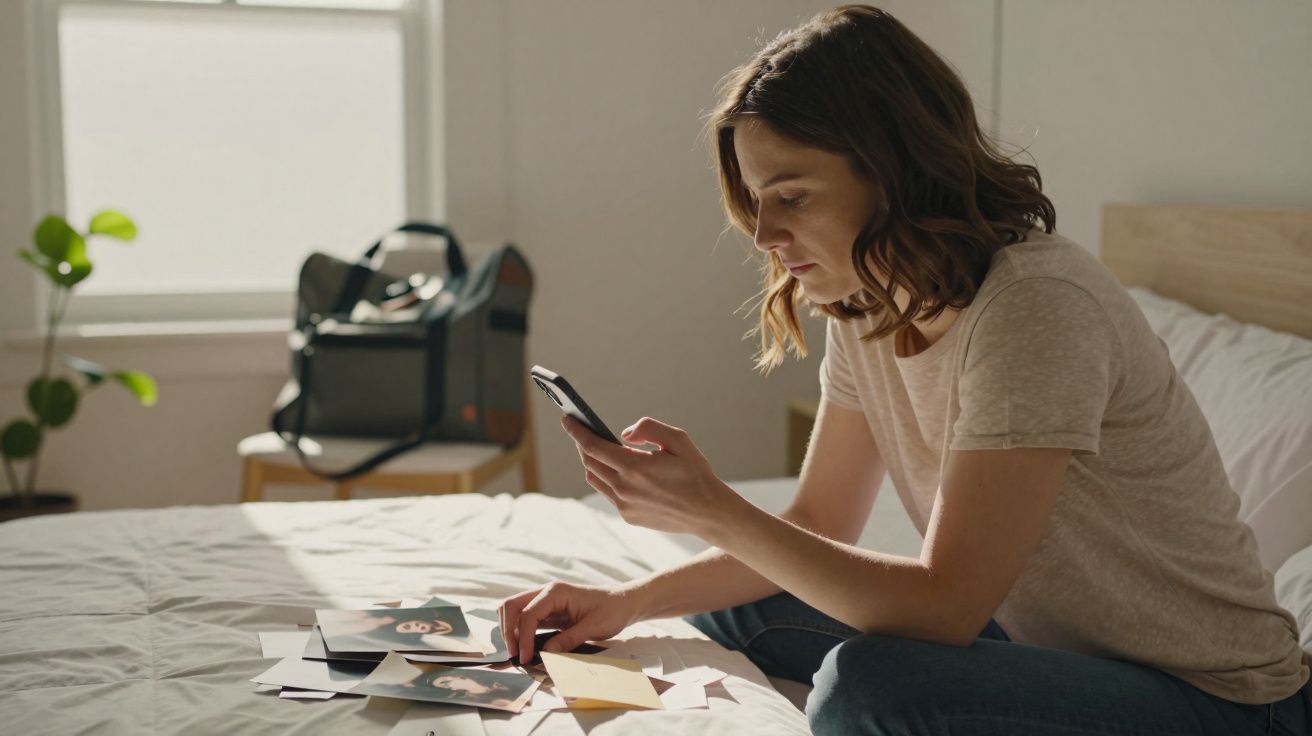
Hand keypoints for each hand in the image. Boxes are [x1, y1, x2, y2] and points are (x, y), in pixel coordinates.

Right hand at [498, 581, 640, 665]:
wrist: (623, 604)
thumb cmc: (611, 612)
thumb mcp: (593, 628)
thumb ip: (569, 640)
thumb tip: (545, 654)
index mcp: (556, 592)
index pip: (528, 614)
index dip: (522, 637)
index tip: (525, 658)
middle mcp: (546, 593)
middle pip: (511, 606)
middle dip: (508, 630)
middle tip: (516, 655)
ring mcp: (545, 601)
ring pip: (514, 611)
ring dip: (511, 630)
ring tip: (519, 652)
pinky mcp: (548, 611)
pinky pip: (525, 619)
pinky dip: (520, 632)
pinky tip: (526, 648)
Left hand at [562, 415, 739, 535]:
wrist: (707, 512)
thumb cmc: (695, 472)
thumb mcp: (678, 439)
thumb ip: (648, 428)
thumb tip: (623, 434)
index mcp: (635, 467)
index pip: (593, 446)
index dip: (577, 431)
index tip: (567, 419)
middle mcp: (625, 488)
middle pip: (590, 461)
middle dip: (583, 444)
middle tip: (584, 431)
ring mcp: (624, 505)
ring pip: (594, 478)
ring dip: (592, 462)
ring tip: (599, 450)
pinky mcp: (628, 516)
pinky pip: (608, 493)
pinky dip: (607, 478)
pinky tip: (617, 471)